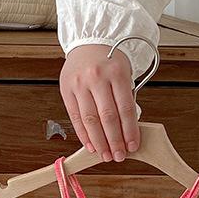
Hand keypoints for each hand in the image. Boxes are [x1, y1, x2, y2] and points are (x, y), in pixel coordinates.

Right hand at [59, 44, 139, 161]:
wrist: (89, 42)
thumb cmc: (110, 60)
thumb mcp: (124, 73)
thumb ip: (124, 98)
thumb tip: (127, 131)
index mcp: (116, 73)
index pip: (125, 108)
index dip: (129, 131)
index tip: (132, 146)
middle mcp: (96, 78)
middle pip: (107, 117)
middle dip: (114, 140)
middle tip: (118, 156)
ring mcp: (79, 84)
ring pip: (90, 120)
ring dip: (99, 141)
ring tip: (105, 155)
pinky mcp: (66, 90)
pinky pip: (75, 117)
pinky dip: (83, 134)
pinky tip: (91, 145)